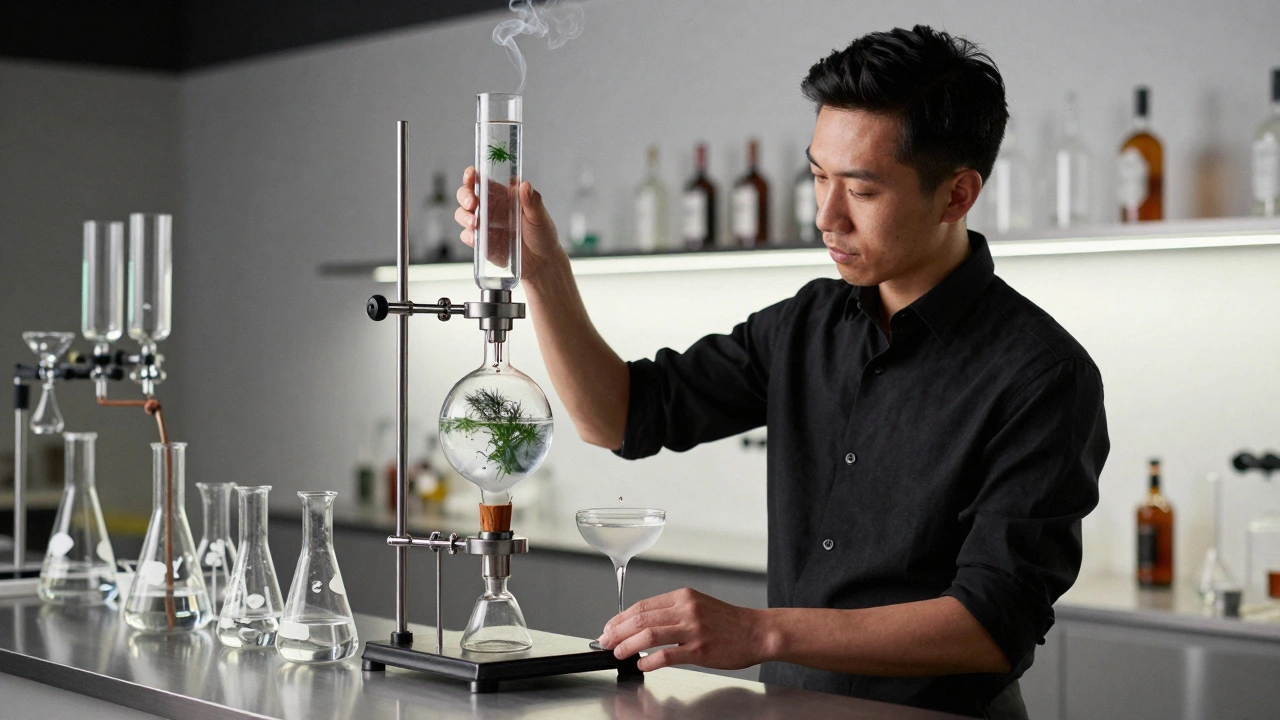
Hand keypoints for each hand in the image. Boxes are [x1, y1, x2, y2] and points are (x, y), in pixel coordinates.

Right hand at [454, 166, 564, 282]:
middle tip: (472, 203)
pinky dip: (468, 235)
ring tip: (474, 223)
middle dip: (464, 196)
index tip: (471, 175)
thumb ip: (533, 202)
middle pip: (466, 195)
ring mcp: (484, 225)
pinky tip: (476, 237)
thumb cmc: (542, 235)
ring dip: (464, 216)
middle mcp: (490, 208)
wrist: (542, 262)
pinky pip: (467, 236)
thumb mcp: (540, 217)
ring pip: (462, 214)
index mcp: (502, 196)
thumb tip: (525, 185)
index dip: (472, 175)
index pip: (482, 181)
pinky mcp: (482, 242)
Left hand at [596, 588, 769, 671]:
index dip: (620, 618)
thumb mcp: (698, 605)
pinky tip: (642, 666)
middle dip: (617, 632)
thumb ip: (672, 612)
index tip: (609, 628)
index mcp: (683, 596)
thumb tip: (642, 624)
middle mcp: (686, 609)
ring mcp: (693, 630)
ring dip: (628, 646)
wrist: (756, 632)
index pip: (642, 606)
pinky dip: (649, 662)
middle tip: (605, 642)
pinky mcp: (699, 650)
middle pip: (641, 619)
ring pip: (649, 636)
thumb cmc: (728, 622)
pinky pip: (667, 656)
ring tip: (618, 654)